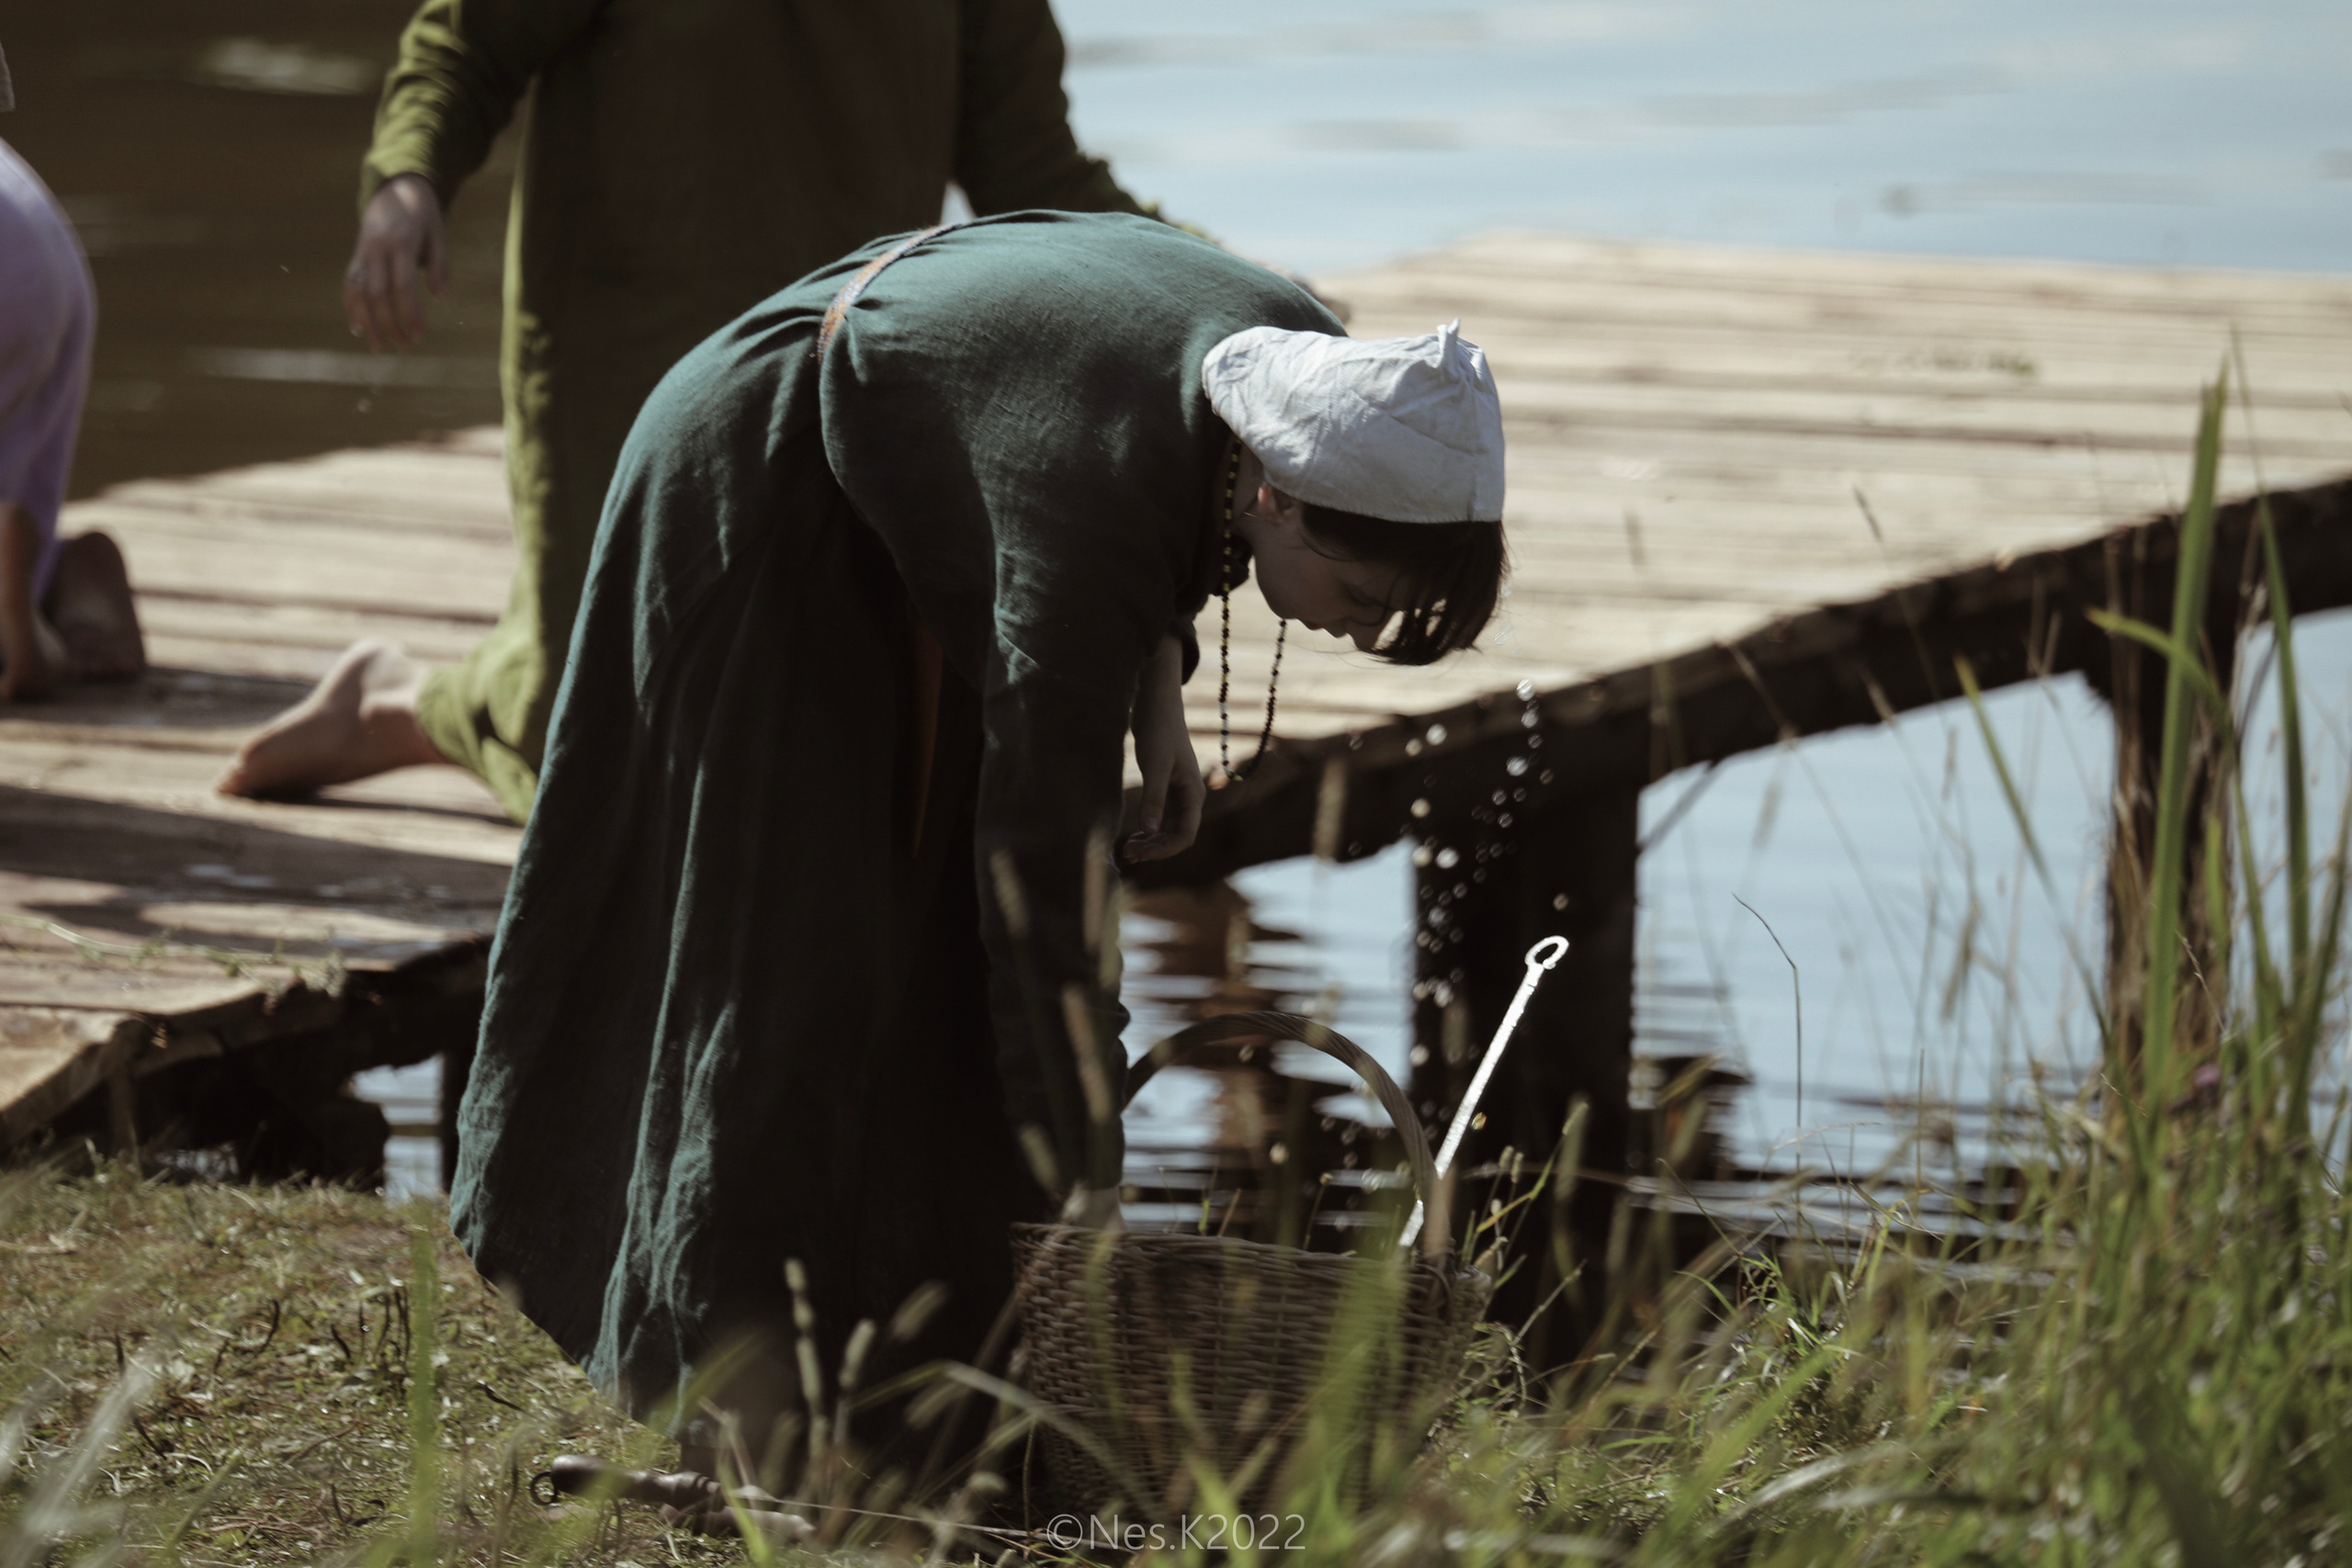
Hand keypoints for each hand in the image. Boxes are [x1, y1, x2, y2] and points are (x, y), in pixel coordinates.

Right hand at [344, 174, 446, 350]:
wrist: (395, 187)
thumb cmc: (424, 215)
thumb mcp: (439, 234)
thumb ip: (440, 266)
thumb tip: (440, 298)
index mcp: (401, 243)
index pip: (403, 286)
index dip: (410, 313)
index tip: (420, 335)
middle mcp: (377, 248)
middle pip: (377, 293)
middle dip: (389, 324)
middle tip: (404, 347)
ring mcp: (363, 251)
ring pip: (357, 291)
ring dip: (366, 322)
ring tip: (379, 347)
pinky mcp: (356, 254)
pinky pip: (349, 283)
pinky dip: (351, 306)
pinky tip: (359, 328)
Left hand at [1125, 635, 1202, 862]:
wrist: (1157, 703)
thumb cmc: (1159, 730)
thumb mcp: (1155, 766)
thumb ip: (1153, 799)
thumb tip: (1148, 832)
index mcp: (1193, 793)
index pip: (1186, 835)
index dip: (1165, 849)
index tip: (1140, 854)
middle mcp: (1189, 796)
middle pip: (1177, 836)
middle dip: (1155, 848)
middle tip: (1128, 854)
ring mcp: (1177, 793)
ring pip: (1167, 828)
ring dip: (1151, 841)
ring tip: (1128, 848)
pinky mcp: (1165, 787)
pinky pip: (1160, 817)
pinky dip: (1148, 828)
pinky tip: (1133, 833)